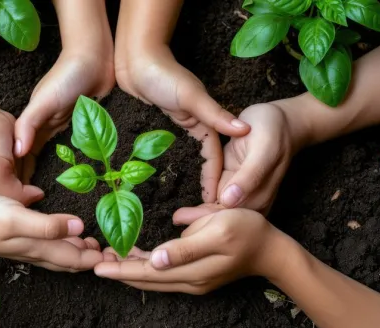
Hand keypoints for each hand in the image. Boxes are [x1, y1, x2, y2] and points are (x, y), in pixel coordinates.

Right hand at [0, 194, 103, 271]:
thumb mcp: (17, 217)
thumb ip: (48, 225)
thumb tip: (80, 227)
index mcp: (42, 247)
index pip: (77, 259)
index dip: (98, 259)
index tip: (118, 254)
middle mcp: (39, 252)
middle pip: (73, 261)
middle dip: (94, 258)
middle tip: (113, 250)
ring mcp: (31, 249)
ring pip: (63, 256)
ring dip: (82, 253)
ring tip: (98, 244)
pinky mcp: (25, 243)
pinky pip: (53, 250)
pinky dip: (68, 247)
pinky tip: (72, 237)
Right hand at [14, 50, 114, 180]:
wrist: (95, 59)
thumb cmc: (68, 77)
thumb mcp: (44, 101)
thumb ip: (29, 124)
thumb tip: (17, 151)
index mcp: (33, 120)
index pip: (22, 151)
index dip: (19, 169)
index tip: (18, 193)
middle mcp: (46, 123)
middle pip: (34, 153)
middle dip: (32, 173)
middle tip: (33, 199)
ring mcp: (63, 123)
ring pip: (53, 151)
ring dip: (51, 168)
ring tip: (50, 192)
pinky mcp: (82, 123)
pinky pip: (72, 145)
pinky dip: (70, 158)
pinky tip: (74, 173)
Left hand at [94, 208, 289, 293]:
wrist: (272, 250)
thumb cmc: (246, 231)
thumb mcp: (217, 230)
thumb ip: (186, 246)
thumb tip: (155, 258)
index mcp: (191, 271)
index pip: (148, 273)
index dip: (122, 269)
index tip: (98, 267)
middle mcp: (189, 281)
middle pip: (146, 279)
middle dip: (120, 271)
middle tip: (95, 262)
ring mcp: (193, 281)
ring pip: (153, 279)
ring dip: (130, 270)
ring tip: (109, 259)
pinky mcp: (197, 276)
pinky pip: (164, 275)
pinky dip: (146, 268)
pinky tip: (135, 257)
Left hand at [115, 45, 249, 201]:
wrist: (135, 60)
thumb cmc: (163, 74)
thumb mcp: (190, 95)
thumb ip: (214, 114)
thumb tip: (244, 130)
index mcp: (205, 122)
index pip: (215, 159)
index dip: (217, 182)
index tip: (216, 207)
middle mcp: (193, 128)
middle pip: (201, 164)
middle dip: (203, 187)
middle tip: (200, 215)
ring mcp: (175, 130)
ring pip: (183, 162)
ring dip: (184, 181)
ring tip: (180, 207)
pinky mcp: (157, 129)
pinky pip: (165, 155)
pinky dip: (165, 169)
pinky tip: (158, 186)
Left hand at [173, 103, 302, 221]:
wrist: (283, 119)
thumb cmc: (274, 129)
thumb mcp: (264, 149)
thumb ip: (249, 175)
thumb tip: (229, 201)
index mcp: (258, 194)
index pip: (229, 215)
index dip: (207, 219)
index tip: (184, 222)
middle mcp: (249, 196)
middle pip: (223, 216)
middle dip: (200, 220)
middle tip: (175, 219)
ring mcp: (241, 190)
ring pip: (218, 208)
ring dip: (199, 214)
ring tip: (176, 217)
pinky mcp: (233, 181)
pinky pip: (217, 196)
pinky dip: (203, 202)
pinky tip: (186, 208)